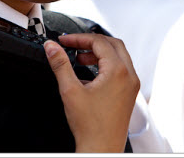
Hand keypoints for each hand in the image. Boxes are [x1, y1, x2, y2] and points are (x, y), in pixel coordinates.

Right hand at [44, 33, 138, 152]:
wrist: (101, 149)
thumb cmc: (90, 126)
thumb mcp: (70, 90)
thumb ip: (60, 64)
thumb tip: (52, 47)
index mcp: (118, 71)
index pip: (99, 41)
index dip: (79, 38)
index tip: (64, 41)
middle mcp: (129, 75)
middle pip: (112, 44)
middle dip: (91, 42)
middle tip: (73, 45)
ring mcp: (131, 85)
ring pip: (118, 56)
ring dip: (99, 53)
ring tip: (80, 58)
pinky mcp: (129, 93)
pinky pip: (120, 69)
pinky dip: (106, 65)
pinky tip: (89, 74)